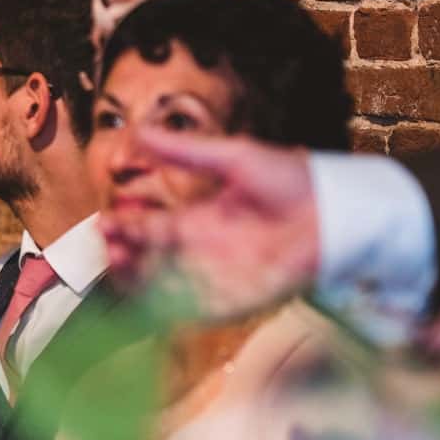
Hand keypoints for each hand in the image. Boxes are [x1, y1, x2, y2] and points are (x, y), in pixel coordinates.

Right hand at [114, 129, 320, 317]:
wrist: (335, 210)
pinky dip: (174, 306)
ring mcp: (221, 277)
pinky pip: (200, 308)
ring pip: (169, 288)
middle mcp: (205, 252)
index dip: (128, 228)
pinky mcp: (241, 299)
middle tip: (108, 249)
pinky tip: (153, 295)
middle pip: (154, 263)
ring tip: (120, 267)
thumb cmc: (291, 180)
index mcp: (201, 221)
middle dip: (127, 258)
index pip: (153, 230)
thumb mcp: (232, 158)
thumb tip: (141, 132)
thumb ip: (186, 151)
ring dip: (142, 283)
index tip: (104, 223)